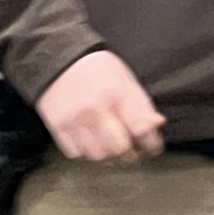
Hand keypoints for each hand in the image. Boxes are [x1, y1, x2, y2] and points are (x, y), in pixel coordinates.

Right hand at [36, 50, 164, 162]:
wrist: (56, 57)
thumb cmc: (96, 69)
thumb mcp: (125, 79)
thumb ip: (141, 105)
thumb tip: (157, 125)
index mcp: (116, 94)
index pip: (141, 131)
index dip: (151, 144)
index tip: (152, 146)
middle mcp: (94, 110)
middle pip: (120, 150)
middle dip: (130, 154)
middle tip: (131, 150)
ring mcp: (73, 120)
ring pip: (99, 157)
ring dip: (109, 156)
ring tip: (110, 145)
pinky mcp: (57, 127)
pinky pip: (77, 154)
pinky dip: (86, 152)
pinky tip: (90, 140)